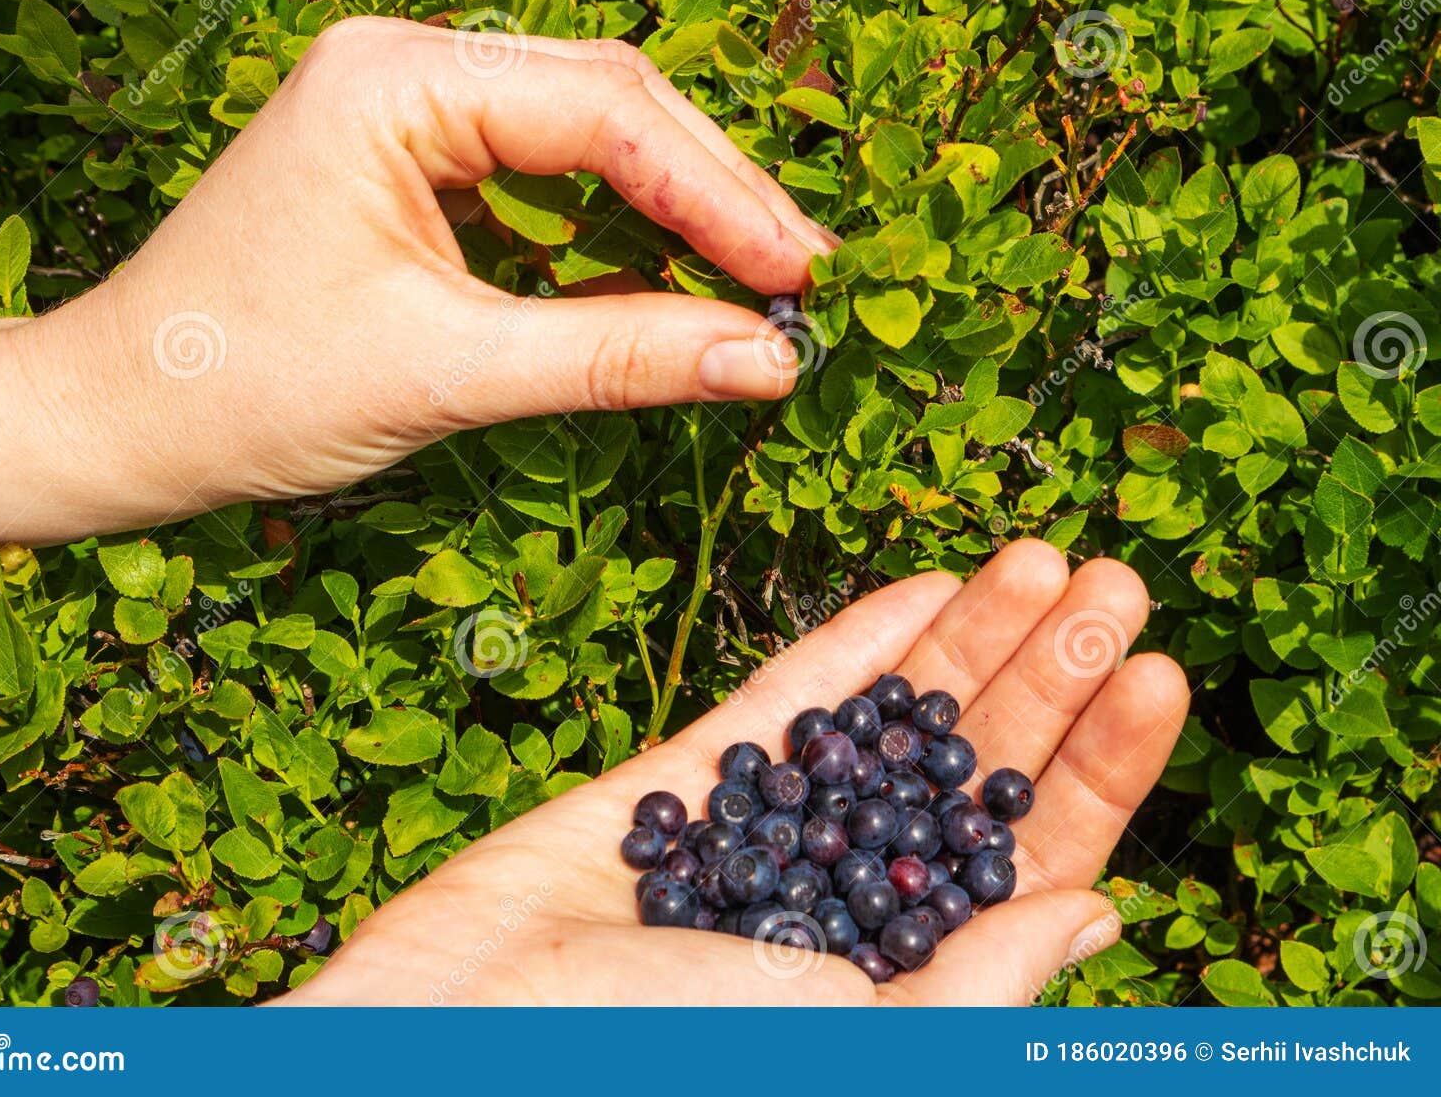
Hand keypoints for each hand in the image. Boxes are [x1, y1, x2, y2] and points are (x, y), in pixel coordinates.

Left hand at [0, 18, 834, 578]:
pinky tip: (671, 287)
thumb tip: (765, 361)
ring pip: (586, 138)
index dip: (719, 194)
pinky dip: (613, 236)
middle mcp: (403, 67)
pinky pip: (542, 183)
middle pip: (609, 104)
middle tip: (800, 281)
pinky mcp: (411, 167)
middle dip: (711, 194)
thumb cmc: (244, 389)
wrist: (119, 421)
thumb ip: (616, 356)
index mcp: (395, 80)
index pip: (604, 113)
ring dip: (673, 211)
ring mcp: (406, 111)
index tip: (801, 275)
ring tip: (758, 287)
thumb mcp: (447, 374)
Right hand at [279, 541, 1189, 1005]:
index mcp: (904, 974)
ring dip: (964, 642)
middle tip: (1113, 578)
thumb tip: (1100, 910)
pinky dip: (849, 647)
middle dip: (1047, 674)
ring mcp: (766, 838)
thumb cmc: (652, 1063)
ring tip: (1035, 559)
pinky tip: (914, 590)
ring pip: (890, 724)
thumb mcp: (845, 1039)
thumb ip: (973, 987)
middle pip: (972, 771)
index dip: (1104, 766)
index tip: (1156, 670)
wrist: (449, 1035)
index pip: (1035, 857)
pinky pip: (782, 706)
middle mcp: (848, 902)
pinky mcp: (682, 788)